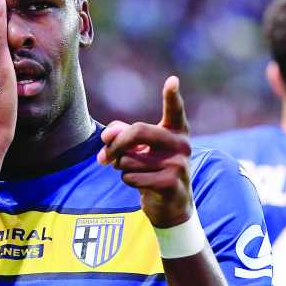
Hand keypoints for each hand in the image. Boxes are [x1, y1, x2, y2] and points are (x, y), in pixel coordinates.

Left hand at [98, 76, 192, 227]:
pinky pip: (131, 177)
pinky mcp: (171, 183)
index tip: (172, 80)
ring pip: (128, 159)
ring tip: (135, 173)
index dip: (172, 96)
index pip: (174, 110)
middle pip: (137, 132)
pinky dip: (128, 181)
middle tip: (103, 157)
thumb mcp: (140, 149)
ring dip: (122, 168)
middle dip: (115, 144)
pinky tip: (141, 185)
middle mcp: (182, 145)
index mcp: (176, 131)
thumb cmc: (152, 169)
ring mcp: (179, 164)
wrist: (171, 205)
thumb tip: (107, 136)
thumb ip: (122, 134)